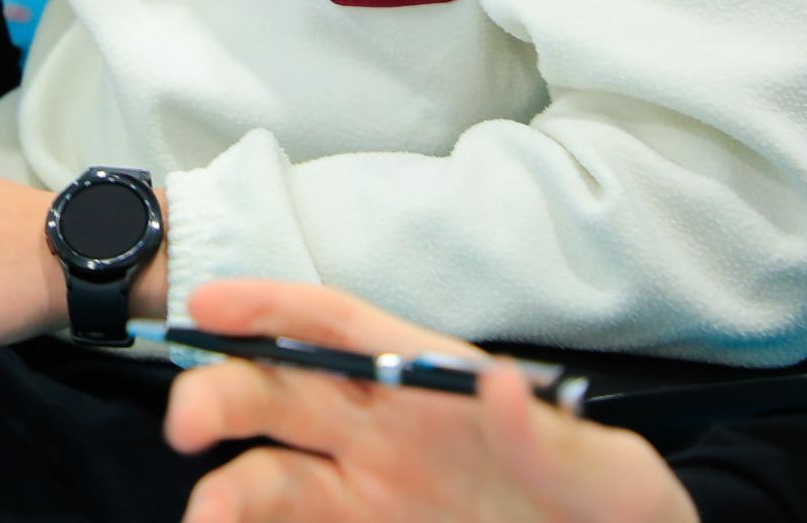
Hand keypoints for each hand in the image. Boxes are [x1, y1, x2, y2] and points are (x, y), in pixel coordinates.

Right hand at [166, 281, 697, 522]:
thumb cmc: (618, 510)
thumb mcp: (607, 476)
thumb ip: (547, 438)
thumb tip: (501, 385)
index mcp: (429, 386)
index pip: (336, 327)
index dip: (270, 307)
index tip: (210, 305)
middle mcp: (383, 434)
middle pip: (281, 393)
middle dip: (221, 393)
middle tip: (188, 423)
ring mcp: (370, 494)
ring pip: (270, 477)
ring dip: (227, 490)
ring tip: (205, 519)